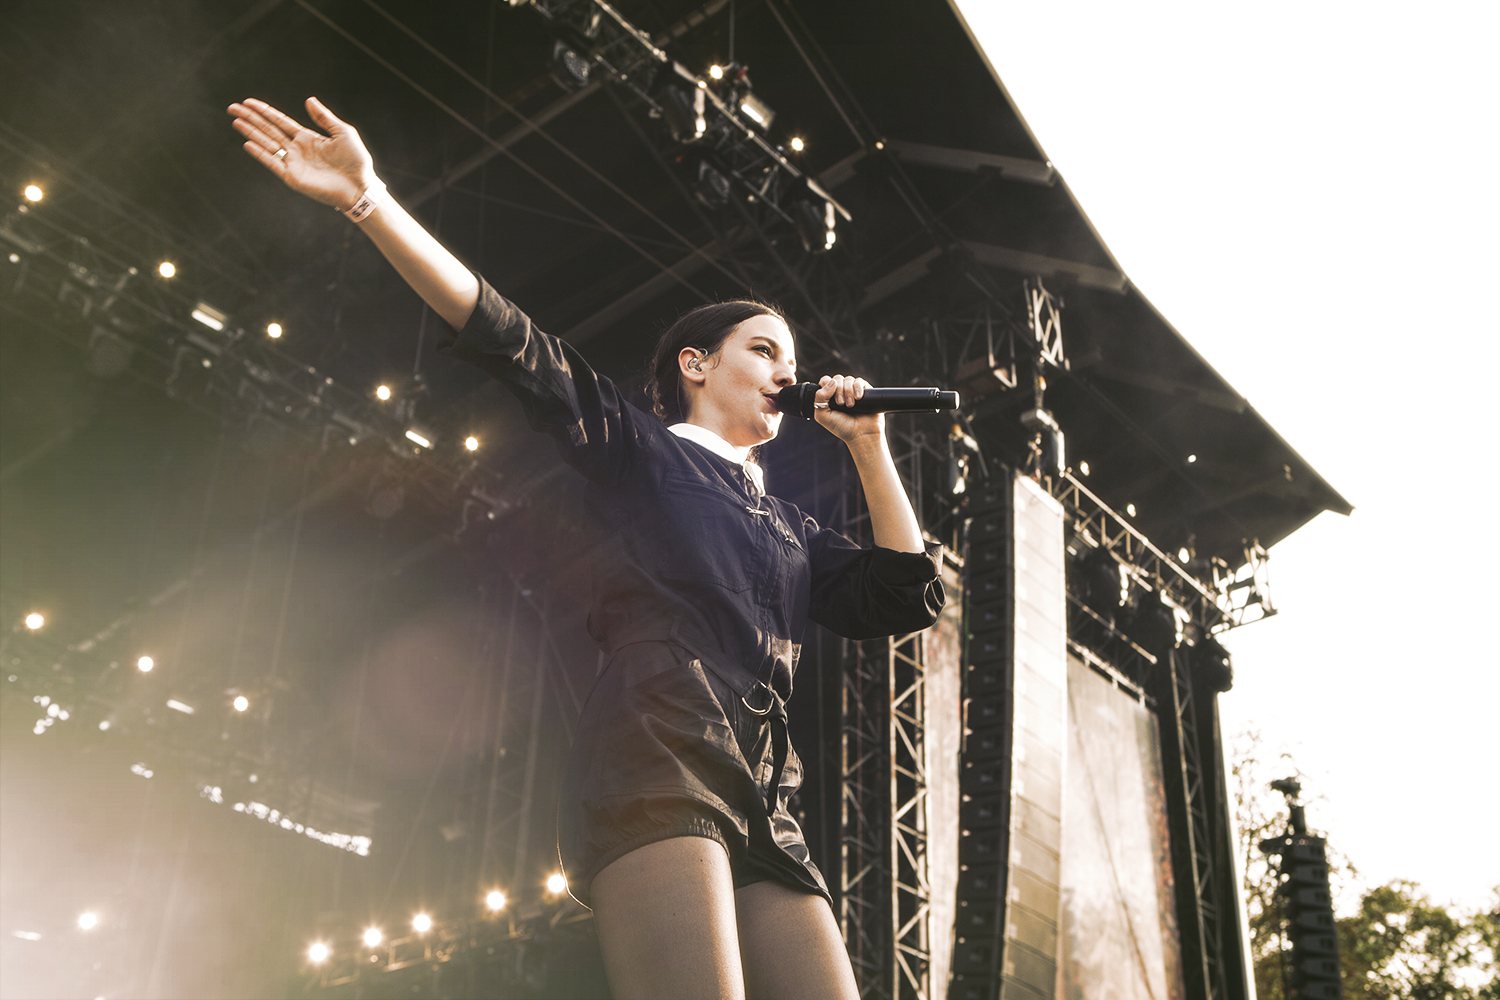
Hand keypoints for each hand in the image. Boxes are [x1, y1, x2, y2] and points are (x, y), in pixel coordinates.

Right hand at [228, 97, 375, 210]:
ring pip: (267, 144)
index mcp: (307, 137)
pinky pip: (273, 163)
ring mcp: (293, 163)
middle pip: (268, 130)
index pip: (280, 121)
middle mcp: (296, 149)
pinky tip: (248, 144)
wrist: (359, 186)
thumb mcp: (343, 132)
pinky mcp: (292, 177)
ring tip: (236, 121)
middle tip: (232, 107)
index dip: (264, 111)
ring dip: (251, 133)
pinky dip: (260, 154)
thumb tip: (309, 99)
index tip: (249, 102)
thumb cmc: (356, 161)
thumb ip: (324, 117)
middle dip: (250, 119)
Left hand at [812, 374, 884, 443]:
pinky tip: (858, 398)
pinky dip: (858, 388)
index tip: (831, 397)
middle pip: (837, 379)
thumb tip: (832, 381)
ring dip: (848, 391)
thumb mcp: (823, 415)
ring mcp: (853, 391)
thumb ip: (819, 398)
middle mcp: (841, 392)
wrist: (861, 434)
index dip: (826, 385)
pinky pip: (860, 381)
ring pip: (848, 379)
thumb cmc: (841, 427)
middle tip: (841, 404)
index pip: (825, 381)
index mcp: (829, 396)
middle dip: (838, 390)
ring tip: (850, 405)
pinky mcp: (865, 391)